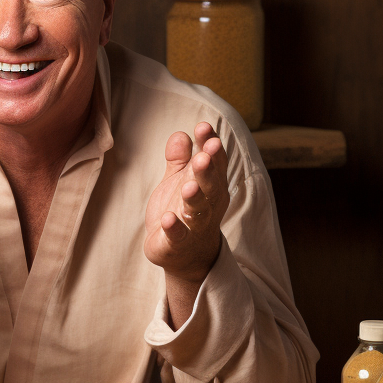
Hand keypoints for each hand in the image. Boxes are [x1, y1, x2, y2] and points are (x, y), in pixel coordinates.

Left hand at [145, 123, 228, 286]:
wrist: (184, 255)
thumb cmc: (183, 211)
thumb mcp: (179, 181)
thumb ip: (179, 159)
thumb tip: (180, 135)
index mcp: (211, 186)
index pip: (214, 162)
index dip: (210, 144)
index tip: (203, 127)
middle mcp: (207, 204)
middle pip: (211, 185)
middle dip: (208, 170)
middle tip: (204, 155)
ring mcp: (194, 225)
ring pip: (198, 210)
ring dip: (194, 198)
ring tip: (189, 186)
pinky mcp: (178, 244)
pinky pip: (178, 236)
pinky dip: (174, 228)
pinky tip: (168, 218)